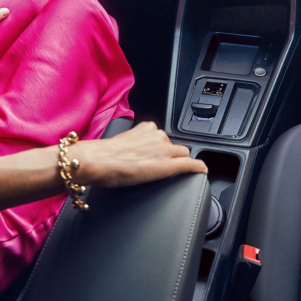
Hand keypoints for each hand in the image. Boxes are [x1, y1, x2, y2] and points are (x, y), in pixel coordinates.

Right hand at [70, 121, 206, 187]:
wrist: (98, 160)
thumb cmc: (102, 155)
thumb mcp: (120, 142)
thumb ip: (132, 142)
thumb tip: (129, 152)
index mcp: (146, 129)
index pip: (162, 137)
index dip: (162, 148)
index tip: (159, 154)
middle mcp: (158, 136)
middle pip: (175, 145)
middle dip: (172, 155)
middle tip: (160, 166)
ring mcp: (165, 150)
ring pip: (183, 154)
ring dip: (179, 161)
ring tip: (167, 171)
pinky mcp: (168, 165)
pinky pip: (189, 164)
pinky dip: (197, 168)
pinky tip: (201, 171)